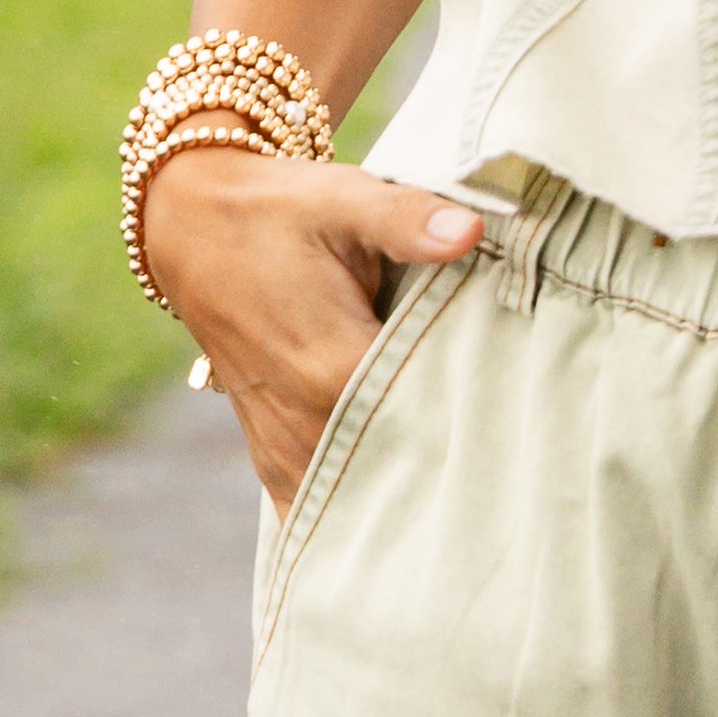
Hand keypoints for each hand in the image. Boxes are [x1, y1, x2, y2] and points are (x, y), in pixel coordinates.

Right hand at [141, 137, 483, 513]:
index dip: (482, 417)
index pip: (429, 419)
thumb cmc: (278, 214)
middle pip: (401, 468)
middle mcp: (305, 422)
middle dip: (453, 466)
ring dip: (409, 496)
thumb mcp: (343, 200)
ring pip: (361, 501)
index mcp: (333, 367)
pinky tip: (404, 516)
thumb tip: (468, 231)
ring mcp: (283, 449)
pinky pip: (320, 511)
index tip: (524, 418)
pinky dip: (361, 514)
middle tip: (507, 461)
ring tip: (467, 488)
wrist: (193, 232)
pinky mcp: (272, 459)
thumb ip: (407, 220)